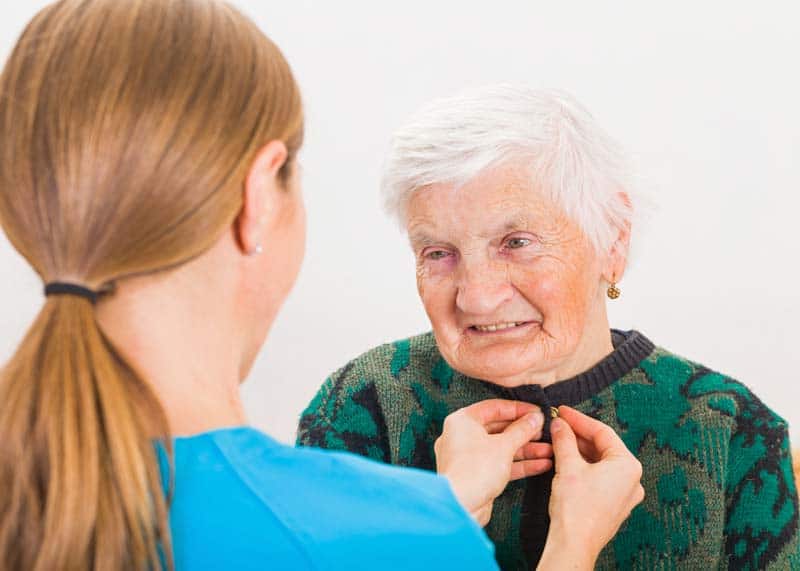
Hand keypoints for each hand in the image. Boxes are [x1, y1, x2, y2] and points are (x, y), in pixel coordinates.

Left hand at [435, 399, 552, 525]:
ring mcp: (469, 456)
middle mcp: (463, 436)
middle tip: (544, 431)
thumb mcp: (504, 446)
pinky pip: (500, 463)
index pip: (494, 408)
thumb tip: (535, 418)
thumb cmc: (474, 471)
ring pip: (502, 447)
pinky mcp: (477, 474)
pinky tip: (541, 464)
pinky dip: (519, 464)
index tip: (537, 412)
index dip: (518, 409)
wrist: (461, 506)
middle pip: (499, 428)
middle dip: (524, 432)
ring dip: (526, 449)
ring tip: (549, 450)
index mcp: (462, 421)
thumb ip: (522, 430)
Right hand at [538, 406, 643, 569]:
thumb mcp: (568, 466)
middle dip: (578, 435)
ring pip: (600, 462)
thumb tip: (560, 424)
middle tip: (559, 424)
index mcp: (628, 466)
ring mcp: (623, 494)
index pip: (602, 432)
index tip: (563, 412)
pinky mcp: (613, 504)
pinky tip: (566, 460)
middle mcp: (631, 479)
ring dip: (579, 450)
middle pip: (603, 446)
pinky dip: (584, 466)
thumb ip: (565, 439)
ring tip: (559, 440)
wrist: (573, 544)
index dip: (579, 419)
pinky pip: (600, 477)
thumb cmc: (576, 510)